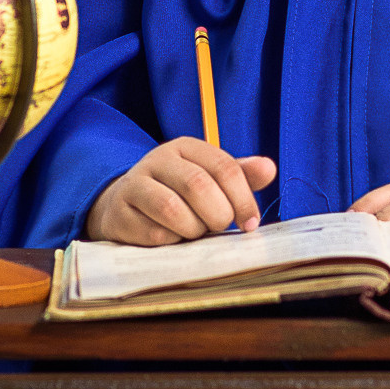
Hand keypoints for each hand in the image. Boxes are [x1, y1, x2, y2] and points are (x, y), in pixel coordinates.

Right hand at [86, 140, 277, 244]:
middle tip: (221, 227)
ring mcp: (134, 185)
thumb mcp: (210, 178)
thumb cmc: (178, 192)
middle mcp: (158, 160)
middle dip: (218, 214)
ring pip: (172, 209)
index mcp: (186, 147)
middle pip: (198, 185)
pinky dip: (173, 241)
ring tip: (196, 231)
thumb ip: (240, 175)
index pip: (224, 167)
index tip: (251, 223)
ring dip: (194, 228)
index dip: (243, 199)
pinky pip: (154, 232)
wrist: (126, 204)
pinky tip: (174, 237)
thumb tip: (269, 168)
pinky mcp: (120, 213)